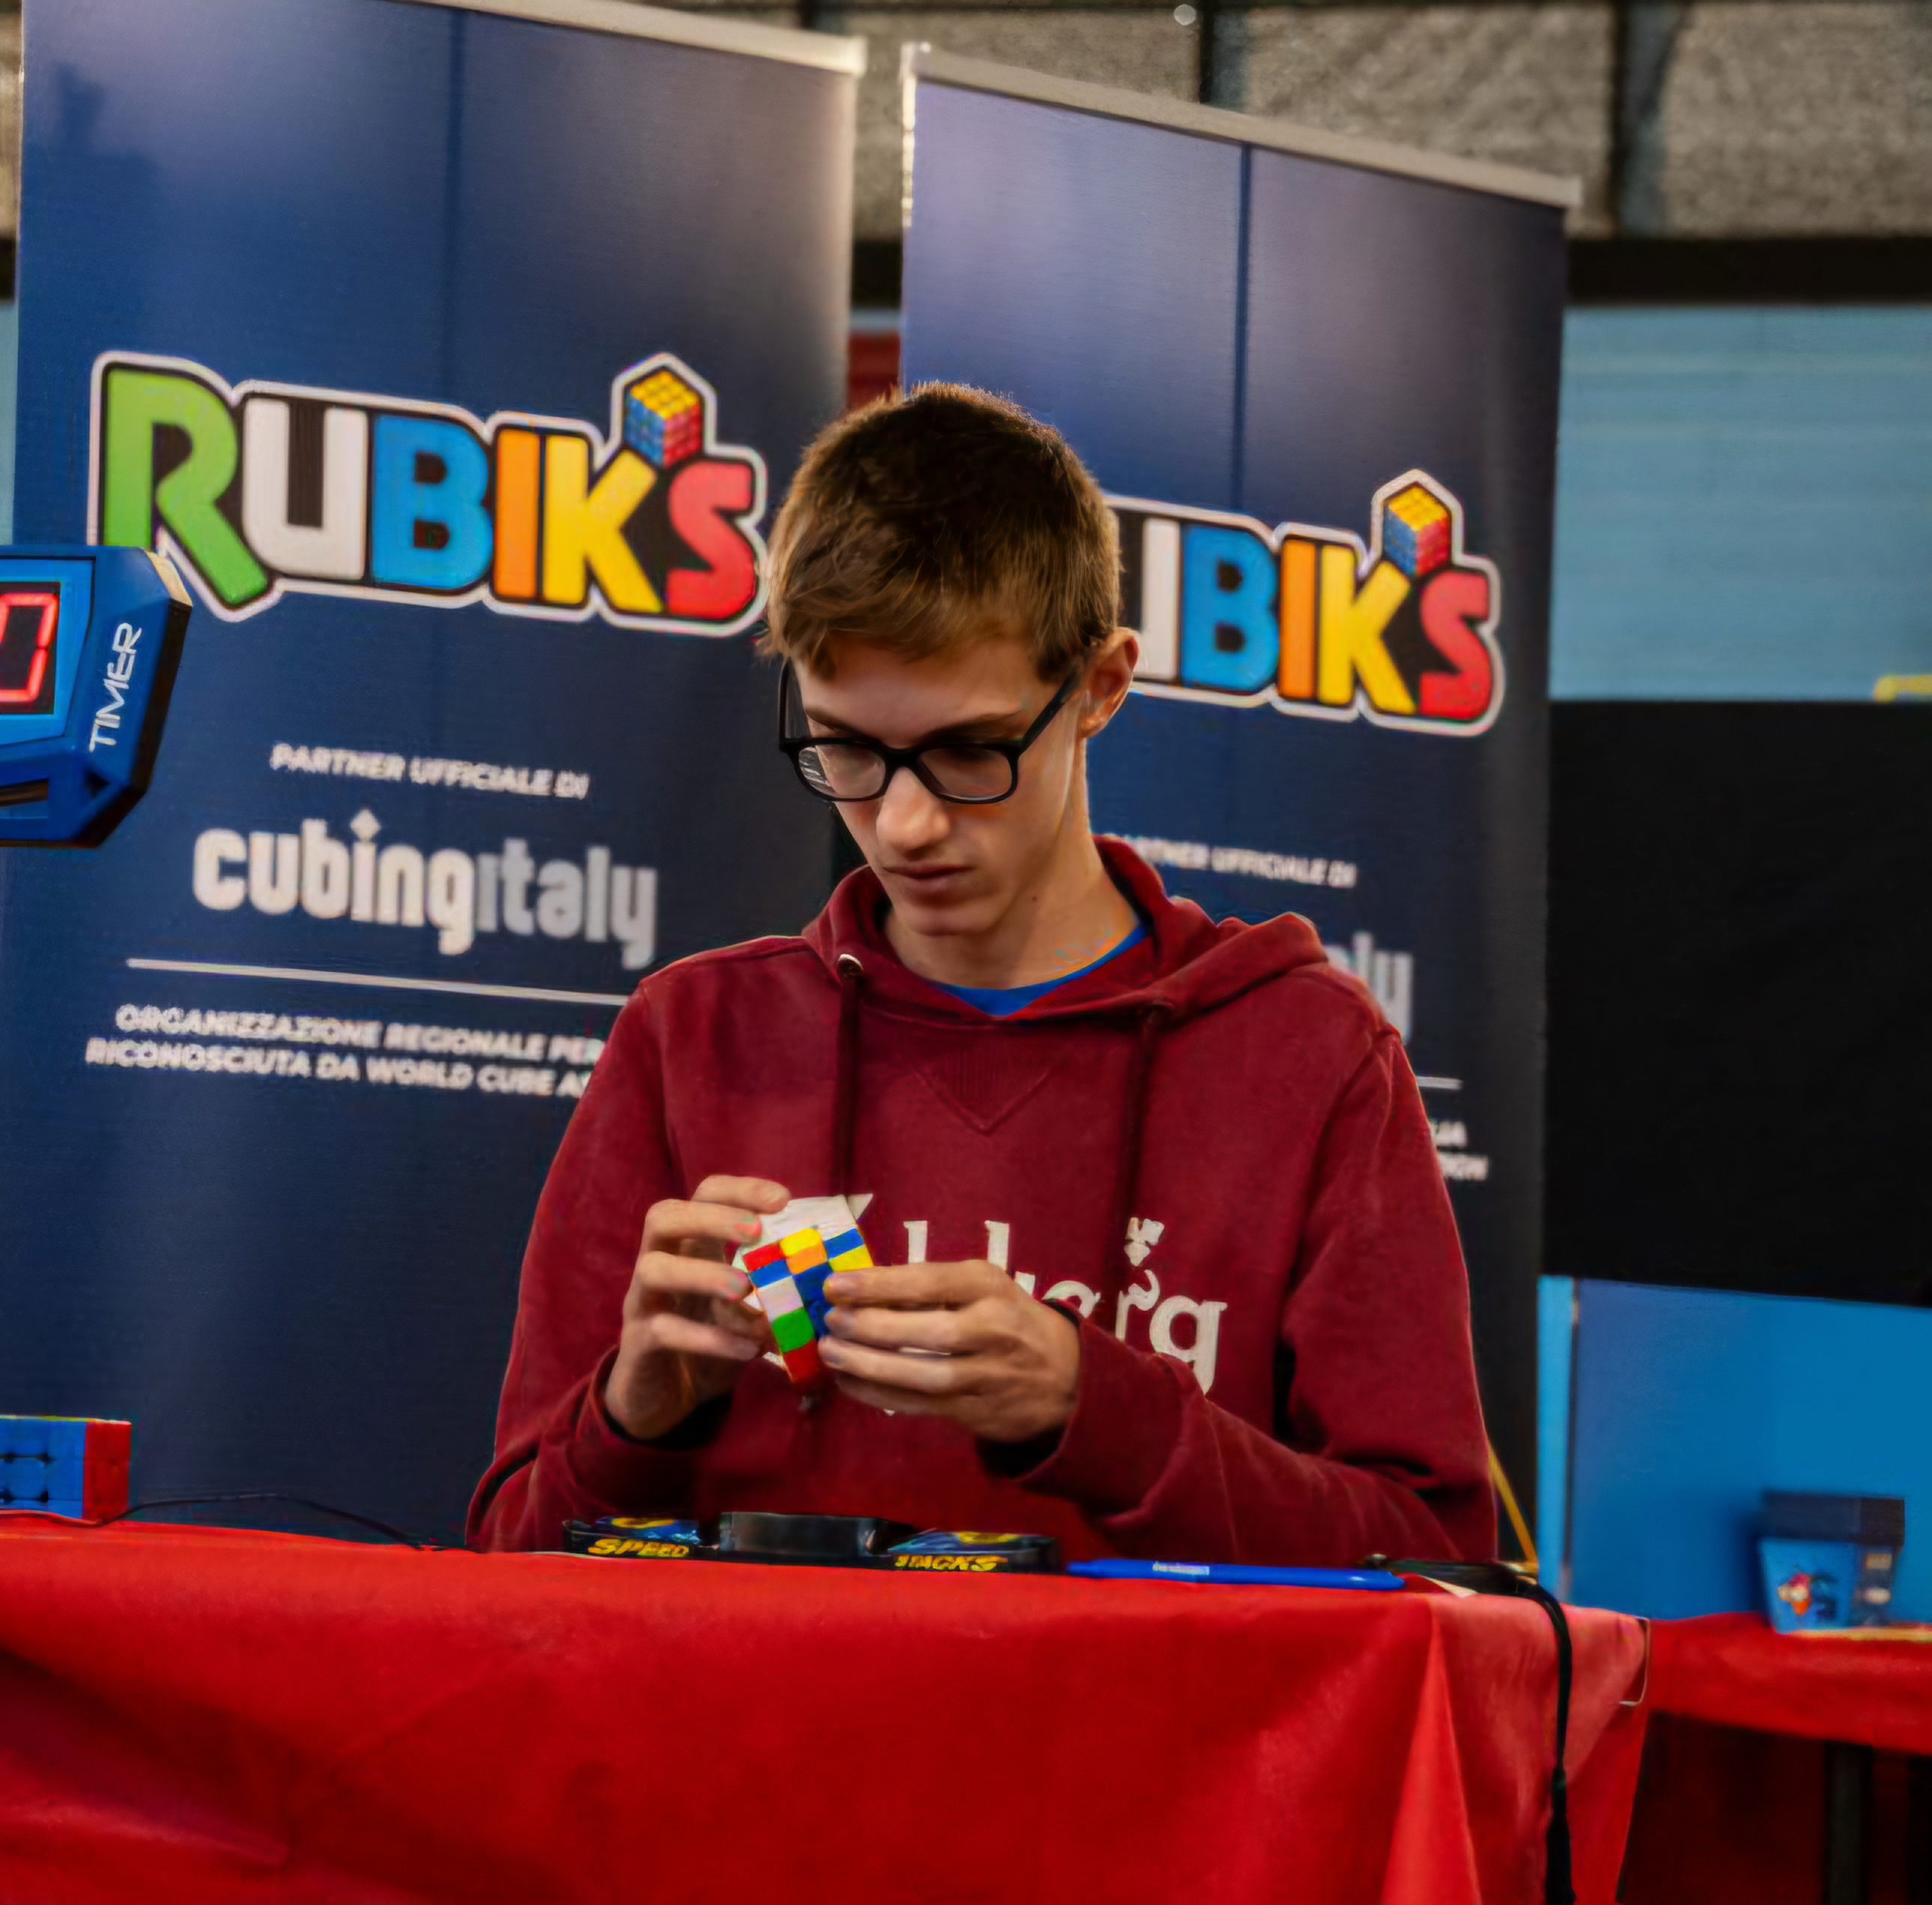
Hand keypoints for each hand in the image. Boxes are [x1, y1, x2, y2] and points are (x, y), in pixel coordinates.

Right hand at [604, 1175, 789, 1441]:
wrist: (670, 1401)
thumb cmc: (712, 1343)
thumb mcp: (746, 1313)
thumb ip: (774, 1294)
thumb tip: (822, 1281)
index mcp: (688, 1246)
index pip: (703, 1195)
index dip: (740, 1189)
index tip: (783, 1200)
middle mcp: (658, 1264)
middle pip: (664, 1216)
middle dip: (711, 1216)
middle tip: (756, 1230)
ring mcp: (641, 1302)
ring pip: (654, 1269)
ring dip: (703, 1273)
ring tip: (745, 1290)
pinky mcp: (638, 1344)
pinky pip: (663, 1330)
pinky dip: (708, 1337)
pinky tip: (749, 1349)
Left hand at [819, 1259, 1081, 1442]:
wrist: (1065, 1376)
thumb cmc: (1008, 1318)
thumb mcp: (982, 1288)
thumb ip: (930, 1288)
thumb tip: (859, 1289)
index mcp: (990, 1287)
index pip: (930, 1282)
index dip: (880, 1284)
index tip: (836, 1285)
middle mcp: (992, 1329)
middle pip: (928, 1332)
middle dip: (873, 1327)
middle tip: (831, 1320)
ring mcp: (986, 1375)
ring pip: (923, 1375)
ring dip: (871, 1366)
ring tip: (832, 1352)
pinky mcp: (975, 1411)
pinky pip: (920, 1405)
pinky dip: (879, 1396)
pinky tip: (848, 1382)